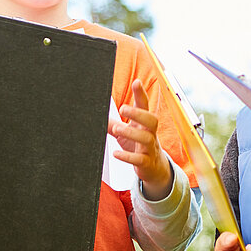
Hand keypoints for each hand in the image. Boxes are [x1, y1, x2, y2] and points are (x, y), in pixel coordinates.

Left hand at [112, 80, 172, 198]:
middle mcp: (150, 134)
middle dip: (138, 113)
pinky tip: (116, 153)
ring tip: (117, 129)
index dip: (141, 94)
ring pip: (146, 138)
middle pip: (152, 120)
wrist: (154, 168)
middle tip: (123, 109)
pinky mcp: (146, 162)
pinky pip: (140, 159)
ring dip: (131, 133)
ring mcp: (150, 148)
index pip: (146, 106)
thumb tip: (96, 114)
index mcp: (145, 124)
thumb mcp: (126, 132)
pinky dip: (127, 156)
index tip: (136, 82)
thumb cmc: (139, 146)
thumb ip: (112, 123)